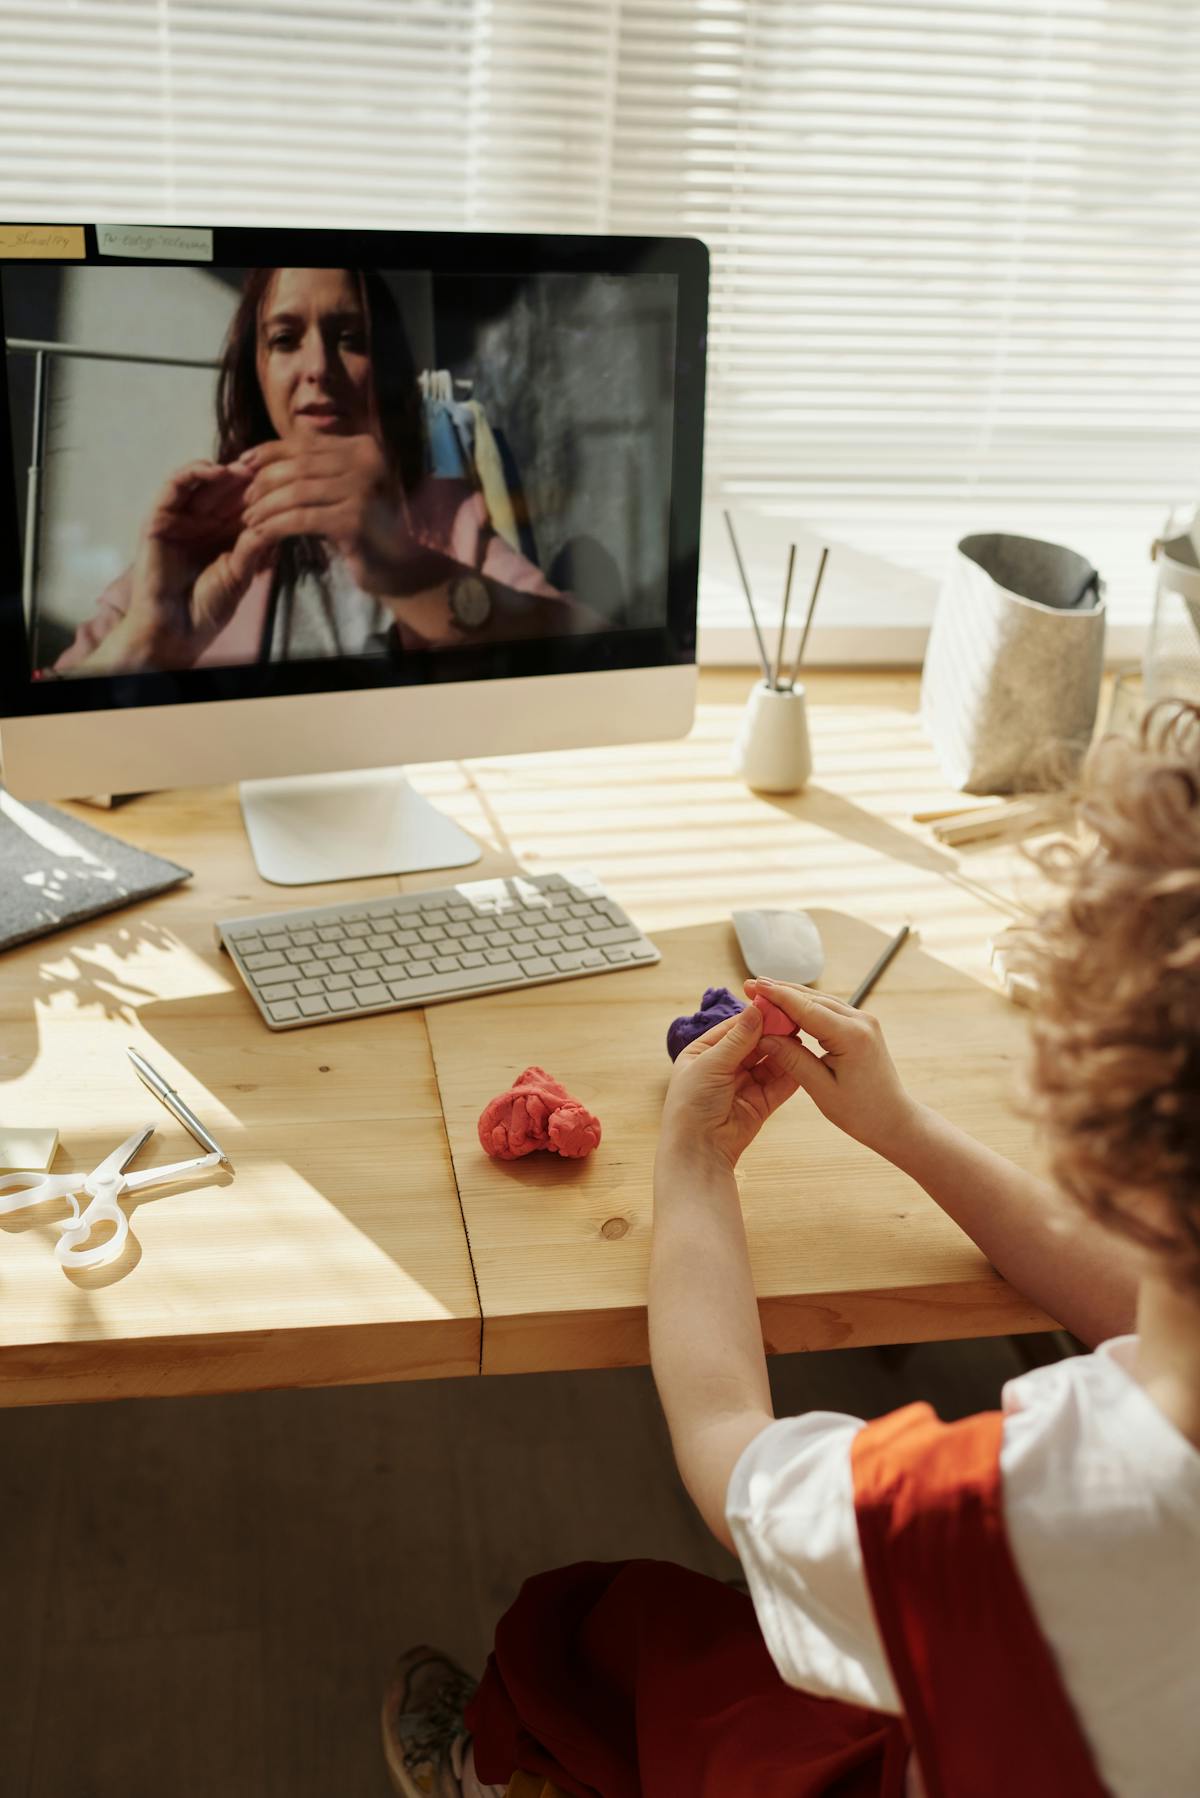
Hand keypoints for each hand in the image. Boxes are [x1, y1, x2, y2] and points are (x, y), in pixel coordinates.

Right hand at [119, 458, 267, 669]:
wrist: (176, 630)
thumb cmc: (207, 608)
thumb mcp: (240, 572)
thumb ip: (256, 545)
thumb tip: (282, 517)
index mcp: (223, 534)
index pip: (244, 503)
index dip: (263, 489)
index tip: (287, 479)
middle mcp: (202, 522)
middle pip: (226, 488)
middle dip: (248, 476)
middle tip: (268, 466)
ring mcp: (180, 518)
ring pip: (202, 482)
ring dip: (224, 471)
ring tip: (247, 470)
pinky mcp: (158, 518)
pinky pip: (174, 487)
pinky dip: (193, 473)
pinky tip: (217, 471)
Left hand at [241, 434, 408, 593]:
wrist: (403, 566)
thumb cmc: (366, 528)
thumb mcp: (339, 491)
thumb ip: (314, 471)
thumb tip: (257, 458)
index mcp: (362, 447)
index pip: (304, 443)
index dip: (268, 452)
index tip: (242, 464)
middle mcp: (367, 461)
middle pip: (299, 466)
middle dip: (264, 483)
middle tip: (245, 501)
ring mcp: (364, 489)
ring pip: (297, 492)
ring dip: (266, 506)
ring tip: (250, 520)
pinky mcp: (356, 520)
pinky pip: (303, 519)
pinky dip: (277, 525)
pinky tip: (262, 534)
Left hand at [659, 1001, 801, 1172]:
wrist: (698, 1151)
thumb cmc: (691, 1105)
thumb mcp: (711, 1065)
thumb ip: (737, 1038)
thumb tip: (755, 1009)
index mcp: (703, 1053)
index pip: (734, 1028)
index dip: (755, 1017)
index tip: (776, 1004)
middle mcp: (724, 1067)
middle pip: (754, 1043)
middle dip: (773, 1032)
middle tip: (794, 1019)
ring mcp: (744, 1085)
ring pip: (769, 1061)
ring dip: (783, 1050)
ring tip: (802, 1036)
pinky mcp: (760, 1103)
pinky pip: (779, 1084)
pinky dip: (791, 1072)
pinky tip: (803, 1059)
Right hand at [744, 978, 920, 1160]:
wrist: (894, 1120)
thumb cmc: (861, 1112)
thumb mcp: (821, 1089)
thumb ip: (792, 1059)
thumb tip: (764, 1037)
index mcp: (851, 1036)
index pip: (806, 1008)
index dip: (777, 995)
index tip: (753, 985)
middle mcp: (860, 1021)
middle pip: (812, 998)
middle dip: (780, 991)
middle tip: (750, 985)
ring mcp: (863, 1021)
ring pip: (821, 1001)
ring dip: (792, 996)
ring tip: (763, 991)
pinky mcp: (861, 1027)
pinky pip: (829, 1010)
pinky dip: (806, 1007)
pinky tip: (788, 1007)